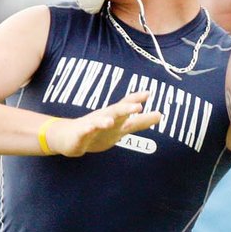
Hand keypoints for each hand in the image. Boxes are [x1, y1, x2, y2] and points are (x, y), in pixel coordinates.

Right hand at [48, 91, 162, 156]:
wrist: (70, 138)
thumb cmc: (98, 130)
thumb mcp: (122, 127)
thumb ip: (139, 122)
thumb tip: (160, 115)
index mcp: (114, 117)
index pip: (126, 106)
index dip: (136, 99)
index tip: (148, 93)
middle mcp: (104, 118)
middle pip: (116, 111)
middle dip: (125, 109)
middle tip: (137, 107)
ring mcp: (92, 125)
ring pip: (99, 121)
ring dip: (105, 120)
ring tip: (111, 121)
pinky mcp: (81, 134)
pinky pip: (84, 132)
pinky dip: (88, 129)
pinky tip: (90, 128)